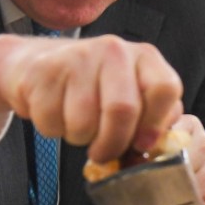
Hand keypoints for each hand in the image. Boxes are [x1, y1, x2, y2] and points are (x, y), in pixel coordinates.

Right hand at [0, 34, 184, 162]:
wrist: (39, 62)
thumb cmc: (95, 86)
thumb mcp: (133, 94)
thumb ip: (153, 117)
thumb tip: (155, 147)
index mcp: (145, 57)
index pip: (164, 89)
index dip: (156, 124)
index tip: (142, 145)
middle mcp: (114, 50)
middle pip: (122, 110)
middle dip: (112, 144)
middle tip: (103, 153)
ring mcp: (78, 57)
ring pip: (83, 124)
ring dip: (79, 138)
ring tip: (77, 123)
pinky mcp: (44, 70)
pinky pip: (52, 122)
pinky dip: (53, 129)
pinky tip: (56, 112)